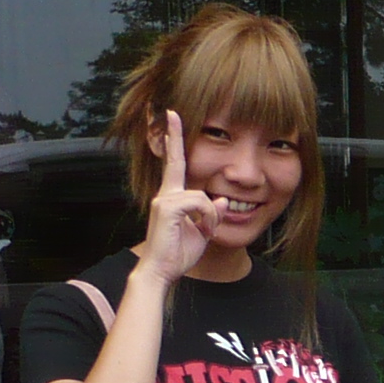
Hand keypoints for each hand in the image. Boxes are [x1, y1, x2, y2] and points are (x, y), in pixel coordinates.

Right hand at [136, 109, 220, 287]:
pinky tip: (203, 230)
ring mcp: (163, 199)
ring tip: (205, 232)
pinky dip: (207, 218)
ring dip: (210, 215)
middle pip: (175, 161)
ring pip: (201, 194)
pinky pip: (200, 203)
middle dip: (174, 135)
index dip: (174, 144)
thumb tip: (222, 200)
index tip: (172, 122)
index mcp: (172, 198)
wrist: (161, 271)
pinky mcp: (166, 207)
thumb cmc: (178, 254)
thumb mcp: (203, 232)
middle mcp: (165, 194)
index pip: (175, 166)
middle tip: (171, 111)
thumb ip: (211, 214)